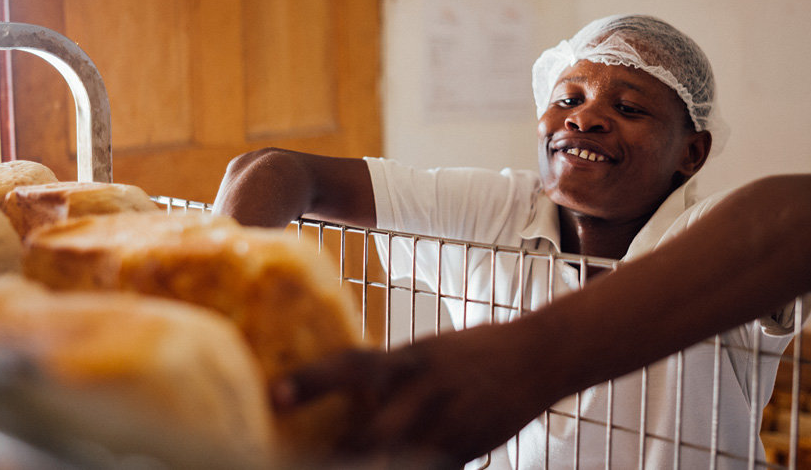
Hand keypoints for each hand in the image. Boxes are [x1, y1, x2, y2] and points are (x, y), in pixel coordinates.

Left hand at [271, 322, 556, 467]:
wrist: (537, 358)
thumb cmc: (471, 352)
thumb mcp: (424, 352)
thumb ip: (386, 374)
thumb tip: (340, 394)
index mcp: (408, 360)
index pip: (350, 367)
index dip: (310, 381)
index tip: (273, 396)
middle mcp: (423, 393)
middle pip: (369, 436)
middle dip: (336, 456)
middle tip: (298, 460)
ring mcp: (447, 426)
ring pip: (396, 461)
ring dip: (369, 464)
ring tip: (338, 463)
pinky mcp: (465, 451)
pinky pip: (426, 467)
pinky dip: (409, 466)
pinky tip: (397, 461)